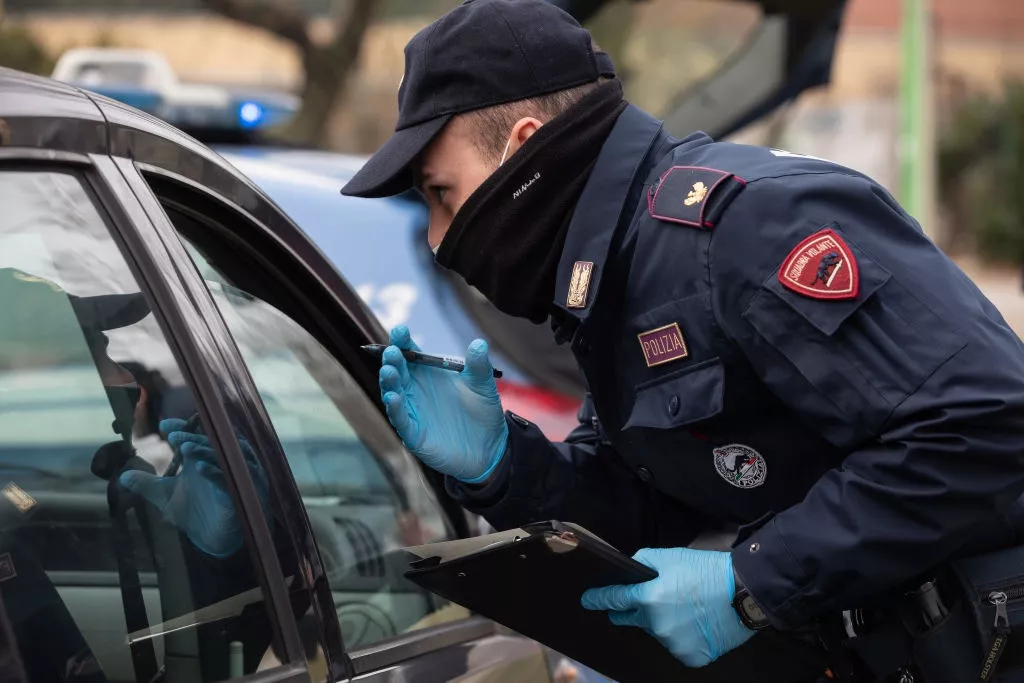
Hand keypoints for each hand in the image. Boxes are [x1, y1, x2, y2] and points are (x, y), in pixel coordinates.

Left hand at [119, 418, 268, 557]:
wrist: (211, 540)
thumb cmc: (193, 515)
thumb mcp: (165, 497)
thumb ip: (146, 485)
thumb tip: (122, 477)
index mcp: (204, 460)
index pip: (195, 437)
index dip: (182, 428)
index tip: (164, 425)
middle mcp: (221, 464)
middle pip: (211, 443)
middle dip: (194, 437)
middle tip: (175, 436)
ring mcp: (233, 477)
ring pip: (223, 456)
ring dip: (206, 450)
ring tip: (186, 447)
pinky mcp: (240, 493)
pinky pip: (230, 479)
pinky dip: (216, 472)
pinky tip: (200, 468)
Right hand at [378, 325, 508, 482]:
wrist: (489, 447)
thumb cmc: (482, 412)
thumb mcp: (482, 386)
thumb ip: (478, 366)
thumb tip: (479, 344)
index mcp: (429, 373)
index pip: (411, 353)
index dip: (403, 342)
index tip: (400, 331)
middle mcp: (416, 389)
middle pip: (398, 371)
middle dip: (392, 360)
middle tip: (393, 351)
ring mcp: (412, 410)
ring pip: (393, 392)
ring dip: (389, 382)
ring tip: (389, 370)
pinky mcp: (413, 432)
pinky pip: (400, 419)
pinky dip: (395, 408)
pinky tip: (394, 397)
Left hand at [581, 548, 753, 667]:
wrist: (743, 592)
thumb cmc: (707, 571)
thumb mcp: (670, 556)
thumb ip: (644, 562)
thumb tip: (631, 570)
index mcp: (648, 598)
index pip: (614, 600)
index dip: (599, 599)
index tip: (588, 600)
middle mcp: (656, 625)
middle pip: (634, 619)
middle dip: (635, 611)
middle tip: (650, 601)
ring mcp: (673, 643)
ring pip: (657, 632)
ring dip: (663, 622)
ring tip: (686, 608)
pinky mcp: (690, 657)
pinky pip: (678, 646)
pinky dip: (683, 637)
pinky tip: (696, 624)